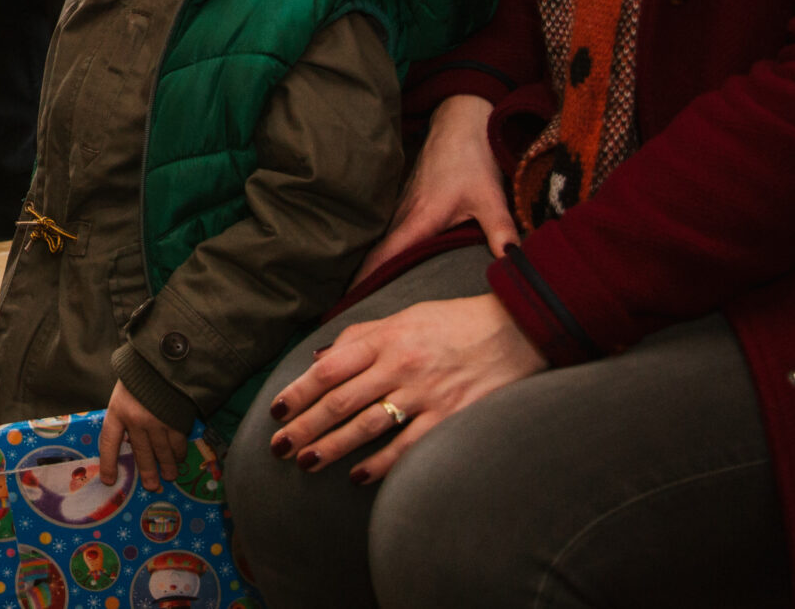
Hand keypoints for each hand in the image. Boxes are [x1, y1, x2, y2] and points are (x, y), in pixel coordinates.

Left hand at [97, 381, 187, 492]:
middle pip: (140, 454)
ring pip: (162, 453)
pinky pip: (178, 445)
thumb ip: (124, 413)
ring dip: (167, 467)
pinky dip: (179, 454)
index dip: (108, 463)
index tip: (108, 480)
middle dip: (147, 472)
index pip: (109, 443)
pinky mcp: (175, 422)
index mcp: (118, 411)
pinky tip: (180, 458)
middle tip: (151, 485)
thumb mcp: (123, 392)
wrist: (164, 359)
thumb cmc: (140, 375)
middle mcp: (136, 420)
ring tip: (170, 476)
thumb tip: (127, 437)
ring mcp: (157, 422)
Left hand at [266, 292, 545, 484]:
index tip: (276, 411)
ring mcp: (426, 394)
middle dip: (305, 426)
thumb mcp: (404, 317)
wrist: (518, 329)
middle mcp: (400, 365)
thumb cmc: (455, 322)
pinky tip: (358, 476)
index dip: (298, 392)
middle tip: (279, 446)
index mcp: (386, 338)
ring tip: (305, 462)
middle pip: (340, 401)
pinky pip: (408, 446)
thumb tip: (319, 359)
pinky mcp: (450, 417)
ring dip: (332, 447)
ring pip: (367, 426)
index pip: (329, 369)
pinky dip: (380, 464)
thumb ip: (361, 337)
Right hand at [352, 94, 518, 285]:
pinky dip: (381, 251)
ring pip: (380, 243)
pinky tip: (384, 265)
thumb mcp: (491, 197)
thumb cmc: (472, 160)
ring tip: (361, 296)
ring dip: (369, 266)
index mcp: (420, 219)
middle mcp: (403, 215)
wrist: (459, 124)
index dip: (365, 280)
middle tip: (350, 311)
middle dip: (361, 282)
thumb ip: (501, 231)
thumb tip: (514, 262)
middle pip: (375, 254)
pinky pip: (388, 232)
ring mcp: (402, 207)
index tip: (350, 303)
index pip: (385, 256)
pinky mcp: (406, 201)